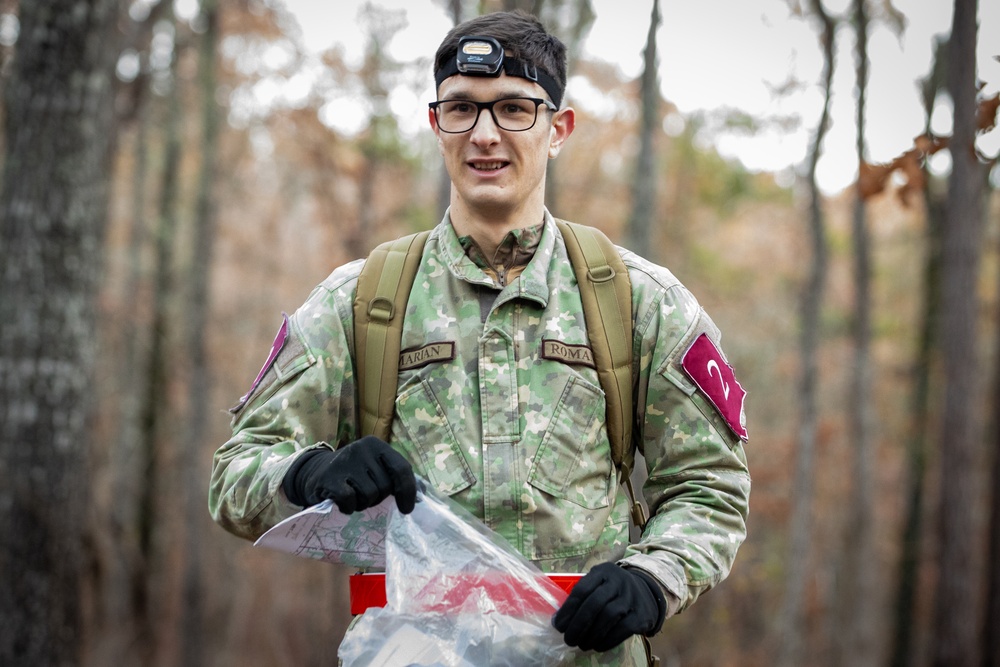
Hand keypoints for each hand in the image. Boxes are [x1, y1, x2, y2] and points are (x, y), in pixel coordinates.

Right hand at [281, 436, 417, 513]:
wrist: (315, 473)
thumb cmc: (354, 474)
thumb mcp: (375, 468)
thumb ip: (397, 477)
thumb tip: (422, 497)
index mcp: (377, 445)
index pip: (401, 469)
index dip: (408, 492)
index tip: (406, 510)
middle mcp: (361, 448)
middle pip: (384, 488)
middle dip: (377, 498)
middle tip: (364, 494)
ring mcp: (344, 461)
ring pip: (369, 496)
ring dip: (363, 504)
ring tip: (353, 496)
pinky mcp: (329, 478)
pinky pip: (350, 501)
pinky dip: (348, 508)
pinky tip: (342, 502)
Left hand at [552, 563, 665, 651]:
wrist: (646, 592)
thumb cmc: (613, 590)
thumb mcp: (598, 583)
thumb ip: (582, 596)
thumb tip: (560, 620)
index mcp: (603, 572)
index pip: (582, 590)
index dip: (568, 610)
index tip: (558, 625)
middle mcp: (618, 581)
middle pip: (594, 603)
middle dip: (578, 624)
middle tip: (568, 639)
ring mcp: (632, 597)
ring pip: (608, 616)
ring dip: (591, 634)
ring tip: (581, 644)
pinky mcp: (641, 614)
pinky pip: (622, 629)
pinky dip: (607, 640)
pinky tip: (597, 646)